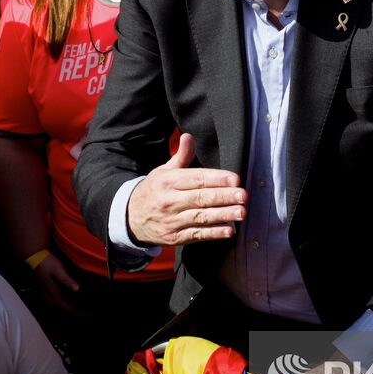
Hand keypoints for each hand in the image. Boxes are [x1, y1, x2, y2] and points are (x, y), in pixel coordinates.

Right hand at [32, 254, 85, 315]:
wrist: (36, 259)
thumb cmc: (48, 265)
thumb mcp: (59, 271)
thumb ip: (67, 281)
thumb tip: (77, 289)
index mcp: (54, 297)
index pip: (69, 309)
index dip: (80, 313)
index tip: (90, 315)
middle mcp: (50, 300)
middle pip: (65, 310)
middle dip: (77, 312)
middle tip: (89, 312)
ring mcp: (47, 298)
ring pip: (62, 307)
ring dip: (72, 308)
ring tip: (83, 308)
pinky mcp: (47, 294)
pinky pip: (59, 303)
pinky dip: (67, 303)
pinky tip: (73, 300)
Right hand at [126, 133, 245, 245]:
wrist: (129, 218)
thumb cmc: (154, 191)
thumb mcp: (163, 171)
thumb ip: (181, 156)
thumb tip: (188, 136)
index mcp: (168, 181)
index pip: (196, 178)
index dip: (216, 178)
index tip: (235, 179)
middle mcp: (169, 201)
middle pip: (200, 198)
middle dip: (224, 196)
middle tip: (243, 195)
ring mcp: (171, 221)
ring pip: (200, 217)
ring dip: (223, 215)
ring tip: (241, 212)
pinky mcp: (174, 237)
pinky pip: (196, 235)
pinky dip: (213, 233)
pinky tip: (229, 230)